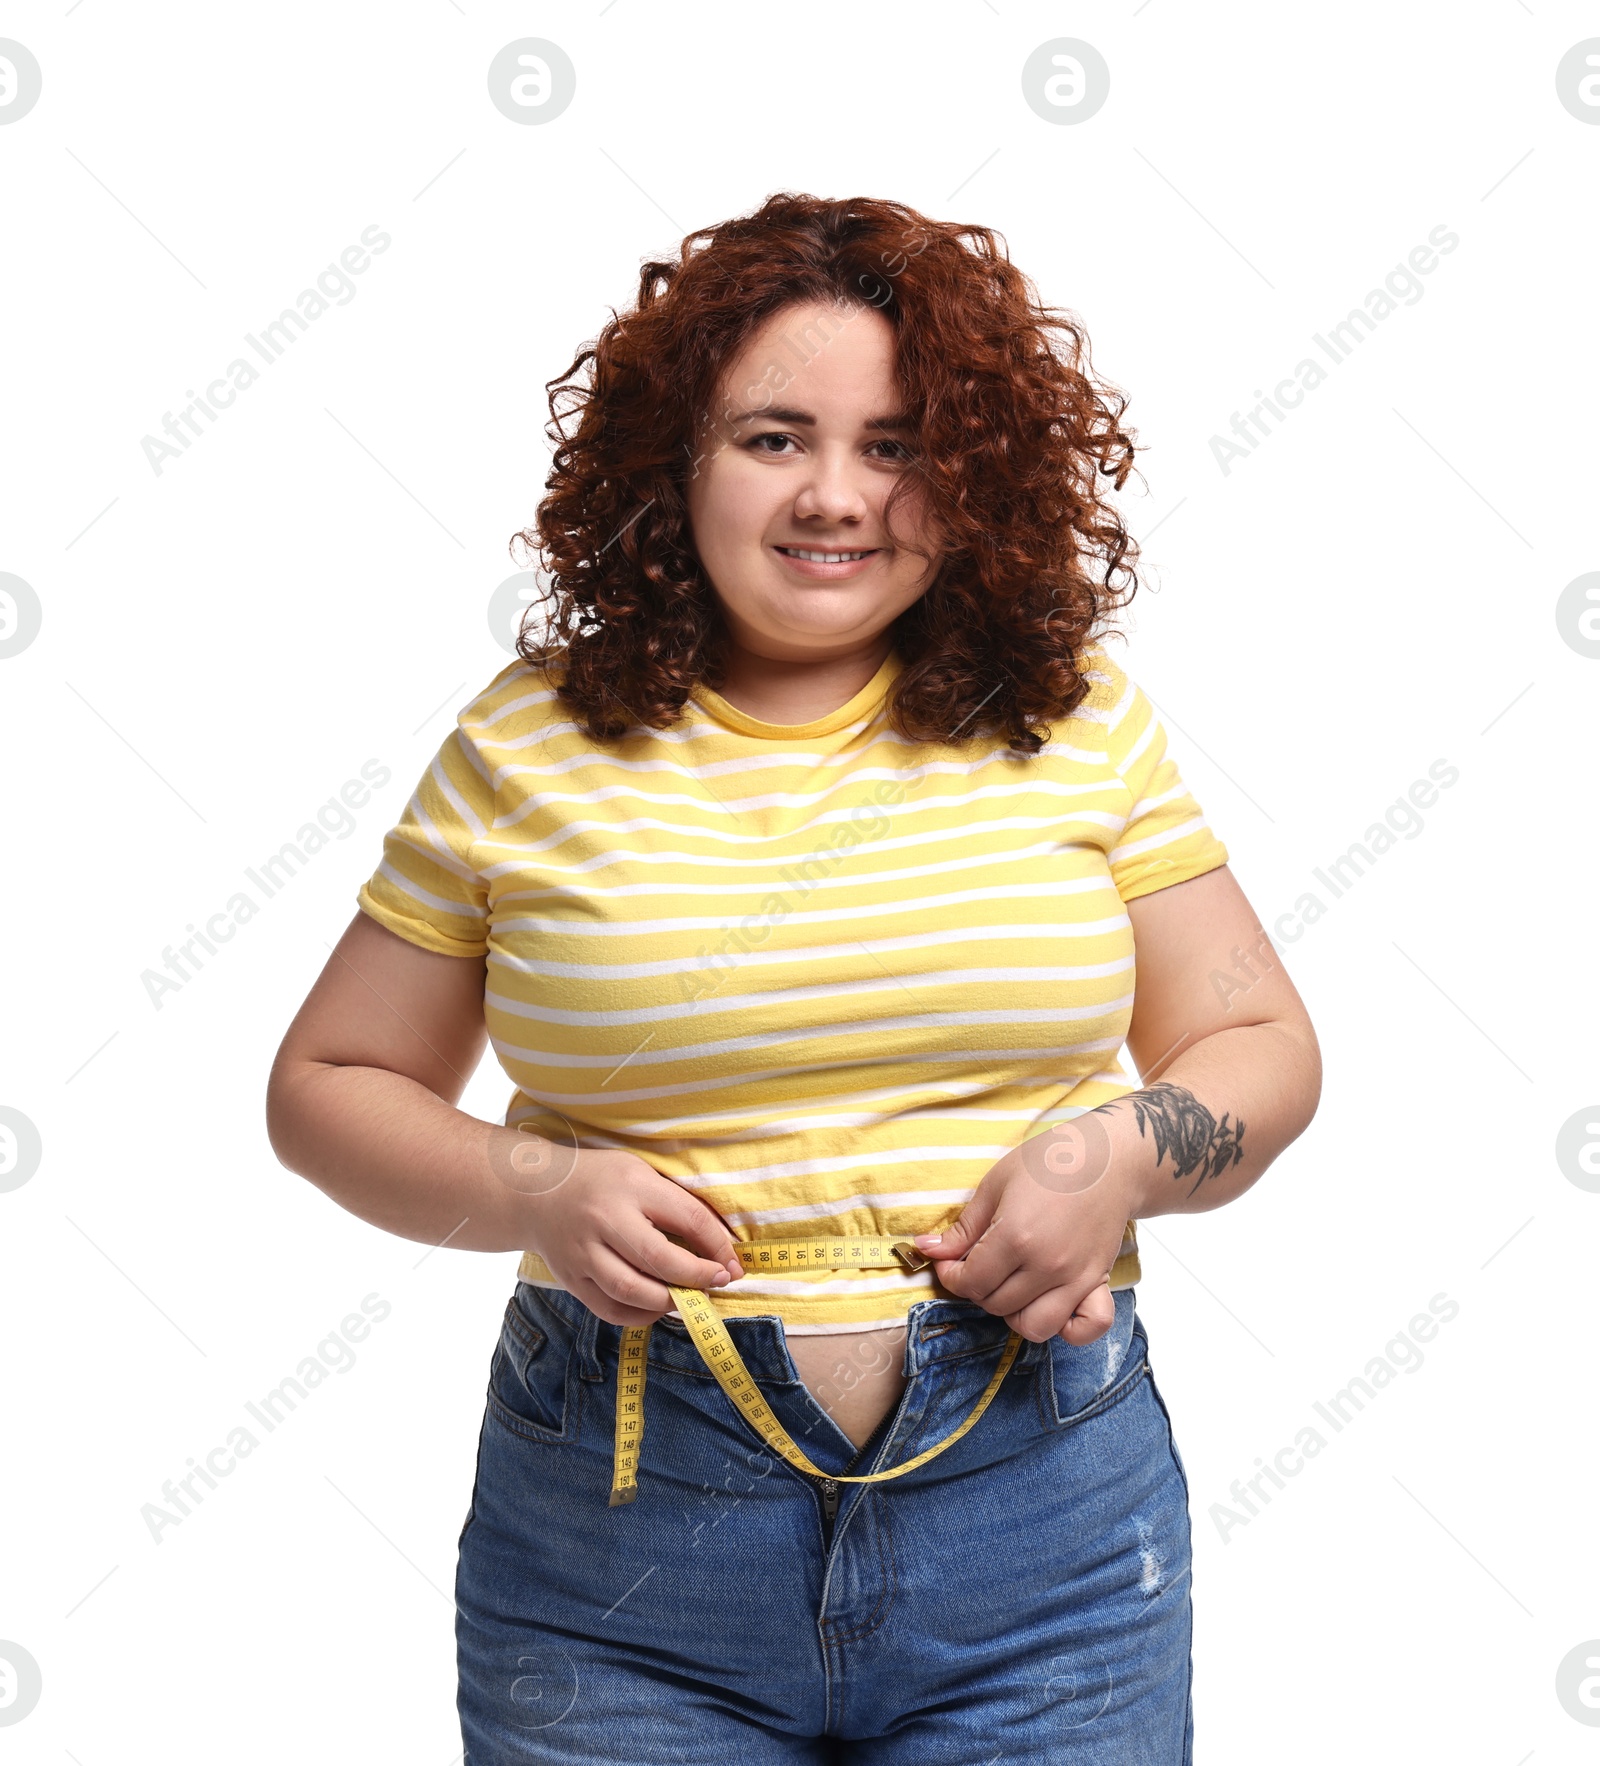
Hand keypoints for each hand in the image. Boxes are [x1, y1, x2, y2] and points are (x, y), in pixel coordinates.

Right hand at [522, 1149, 742, 1326]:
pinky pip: (610, 1309)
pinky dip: (640, 1315)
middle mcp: (606, 1220)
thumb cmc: (601, 1180)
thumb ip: (675, 1204)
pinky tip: (658, 1306)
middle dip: (698, 1277)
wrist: (534, 1192)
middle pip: (660, 1259)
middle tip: (719, 1282)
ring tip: (690, 1298)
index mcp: (631, 1186)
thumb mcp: (640, 1173)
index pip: (687, 1218)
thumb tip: (721, 1247)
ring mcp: (584, 1253)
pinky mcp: (571, 1279)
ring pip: (633, 1290)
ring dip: (670, 1301)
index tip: (734, 1264)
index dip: (718, 1246)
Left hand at [909, 1141, 1135, 1343]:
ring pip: (1033, 1326)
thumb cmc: (1049, 1162)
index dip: (951, 1275)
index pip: (971, 1282)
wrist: (1108, 1159)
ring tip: (1008, 1285)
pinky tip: (1049, 1303)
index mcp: (1016, 1237)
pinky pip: (1086, 1328)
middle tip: (977, 1264)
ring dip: (1013, 1313)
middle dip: (976, 1289)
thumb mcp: (995, 1184)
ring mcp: (1076, 1278)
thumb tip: (927, 1250)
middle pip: (996, 1305)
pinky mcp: (1098, 1282)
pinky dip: (1067, 1328)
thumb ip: (963, 1227)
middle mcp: (1047, 1266)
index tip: (949, 1260)